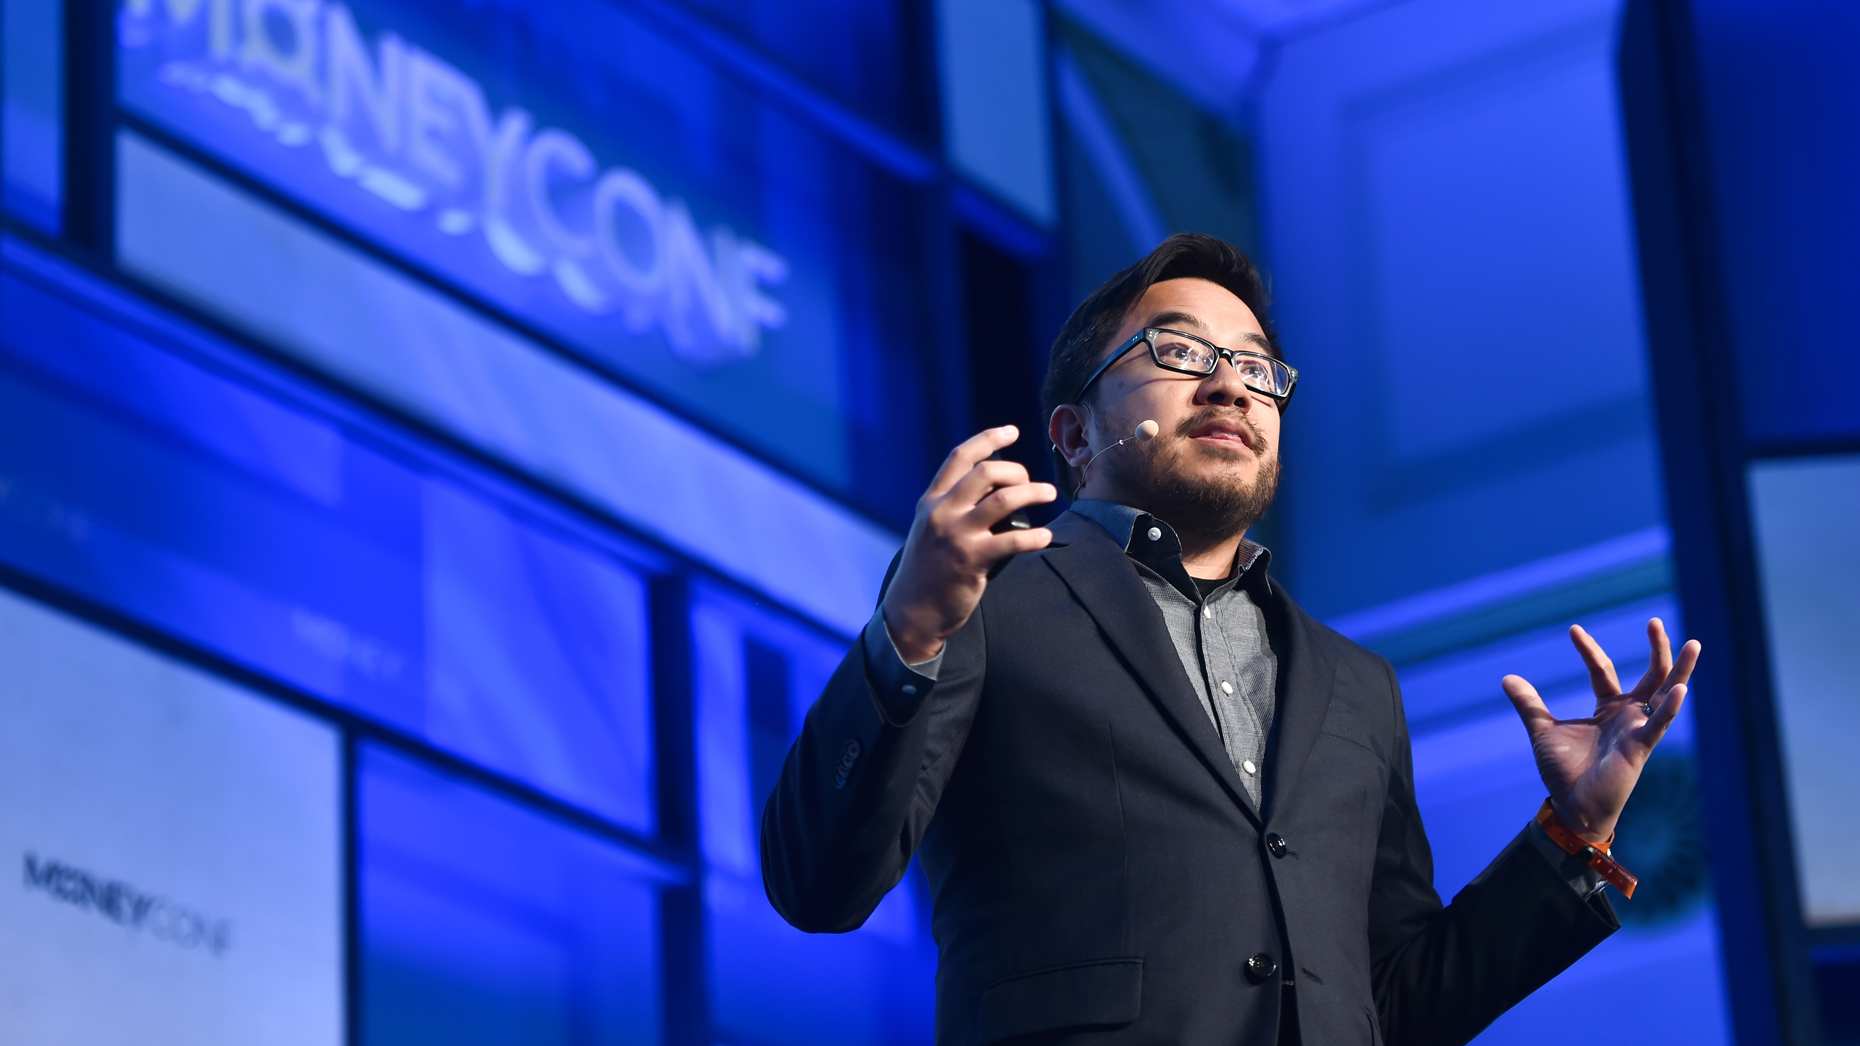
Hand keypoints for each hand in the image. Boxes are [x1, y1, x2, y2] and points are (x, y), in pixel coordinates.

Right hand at [881, 426, 1056, 663]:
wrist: (912, 609)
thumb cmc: (928, 569)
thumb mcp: (929, 528)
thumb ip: (952, 506)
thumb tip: (991, 486)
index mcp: (932, 500)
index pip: (960, 457)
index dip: (988, 438)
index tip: (1012, 431)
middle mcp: (942, 512)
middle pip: (987, 472)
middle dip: (1017, 470)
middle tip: (1032, 483)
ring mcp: (956, 535)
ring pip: (1004, 500)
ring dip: (1034, 492)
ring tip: (1050, 494)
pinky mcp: (970, 561)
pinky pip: (1012, 542)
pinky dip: (1034, 537)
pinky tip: (1046, 536)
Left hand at [1502, 618, 1700, 844]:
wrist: (1572, 806)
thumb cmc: (1564, 772)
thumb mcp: (1542, 730)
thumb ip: (1530, 705)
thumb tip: (1508, 678)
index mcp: (1608, 709)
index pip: (1603, 671)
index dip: (1589, 650)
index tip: (1573, 629)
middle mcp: (1629, 716)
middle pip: (1651, 676)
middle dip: (1657, 649)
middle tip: (1654, 621)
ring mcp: (1639, 730)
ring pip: (1666, 694)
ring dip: (1680, 670)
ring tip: (1692, 643)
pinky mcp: (1641, 748)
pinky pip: (1659, 725)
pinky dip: (1670, 707)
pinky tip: (1681, 688)